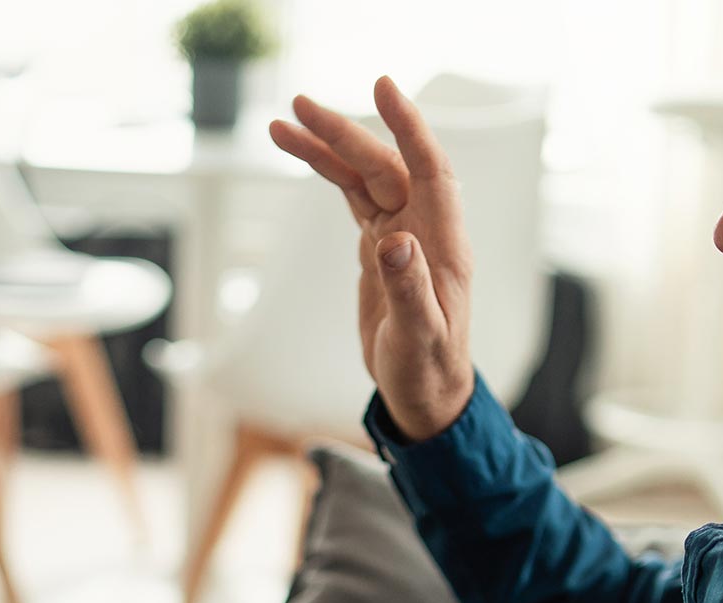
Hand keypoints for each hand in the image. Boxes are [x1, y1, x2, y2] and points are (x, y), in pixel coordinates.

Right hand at [271, 76, 475, 439]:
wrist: (424, 392)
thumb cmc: (428, 369)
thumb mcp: (419, 337)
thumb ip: (410, 289)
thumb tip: (394, 241)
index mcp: (441, 243)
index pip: (429, 169)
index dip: (408, 127)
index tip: (383, 88)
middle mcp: (422, 228)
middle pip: (383, 165)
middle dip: (344, 133)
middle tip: (298, 105)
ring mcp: (399, 234)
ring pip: (362, 176)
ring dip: (326, 148)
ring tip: (281, 124)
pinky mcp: (378, 246)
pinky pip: (353, 196)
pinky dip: (327, 173)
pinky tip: (301, 151)